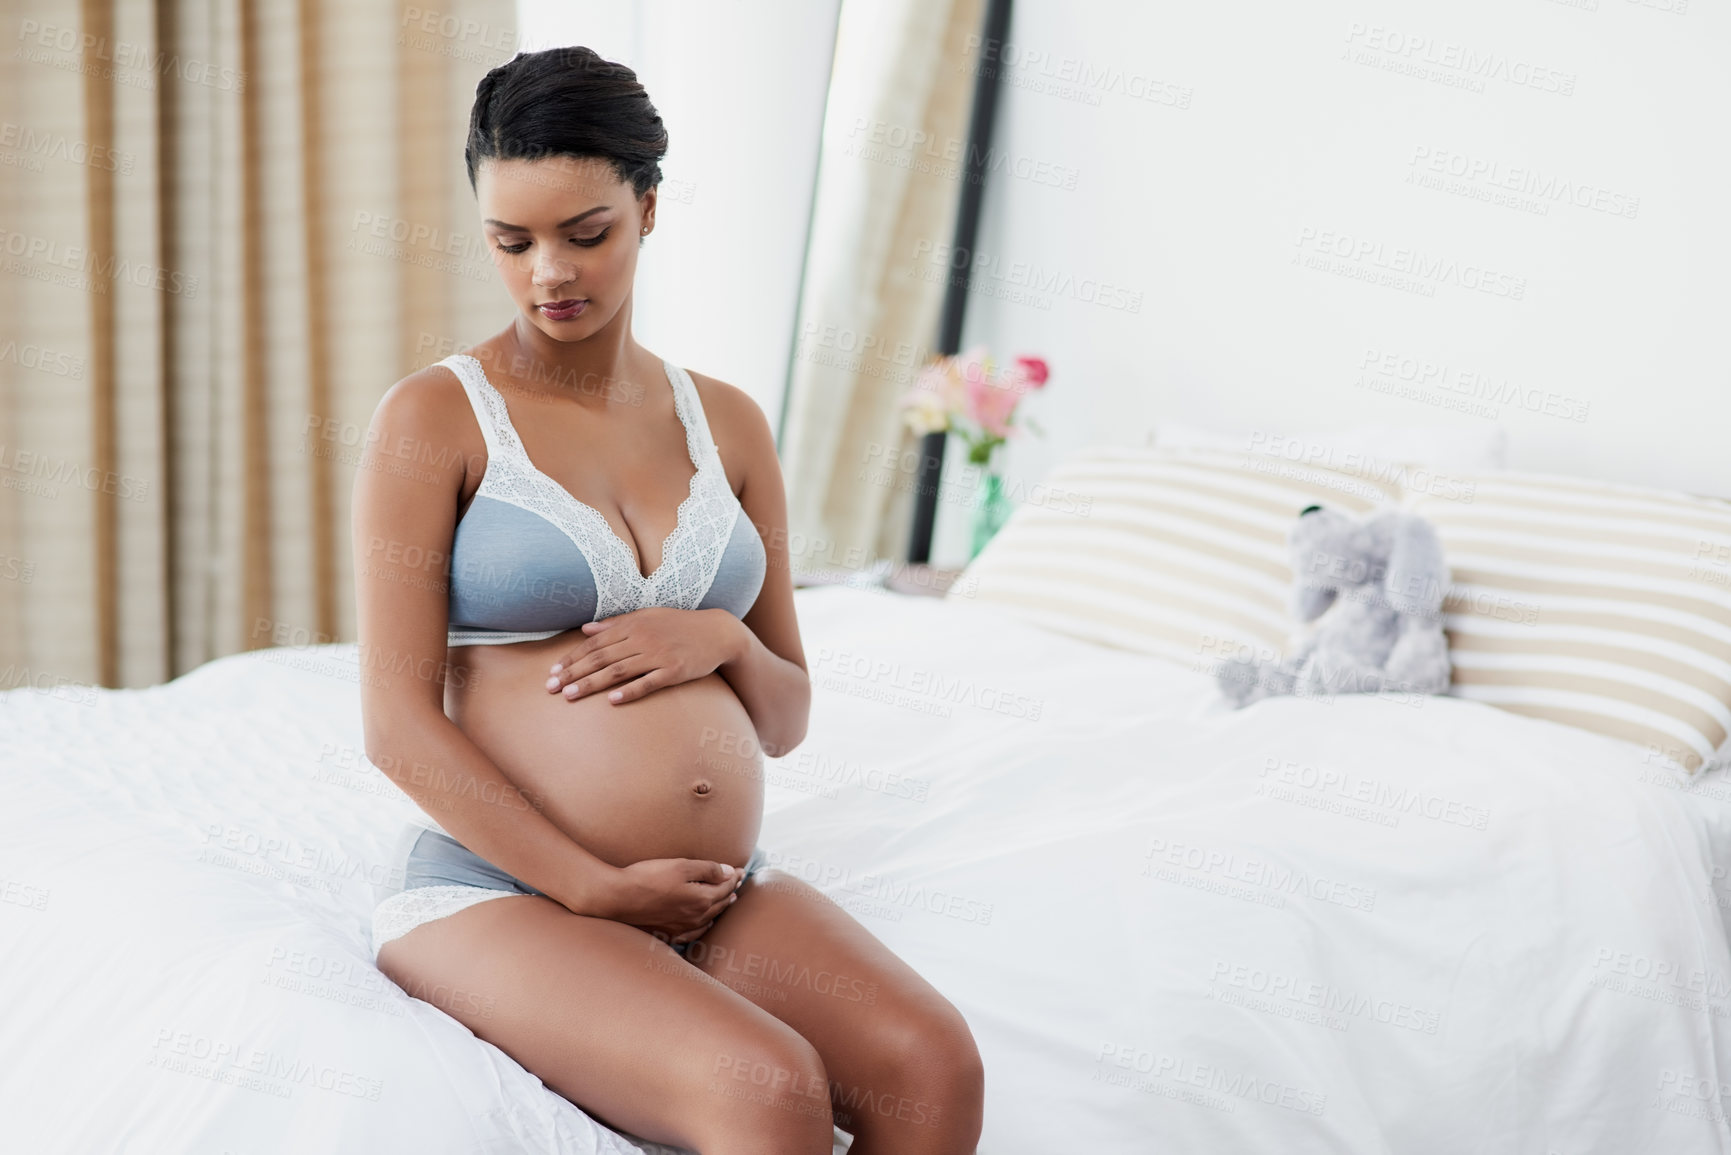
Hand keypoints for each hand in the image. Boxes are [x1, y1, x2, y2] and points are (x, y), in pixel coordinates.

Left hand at [546, 607, 742, 703]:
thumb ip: (615, 623)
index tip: (553, 672)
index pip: (595, 643)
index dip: (572, 658)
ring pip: (618, 671)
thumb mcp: (647, 616)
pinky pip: (648, 683)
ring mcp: (658, 655)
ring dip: (591, 684)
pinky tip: (612, 701)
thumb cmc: (679, 625)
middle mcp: (642, 638)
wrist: (718, 632)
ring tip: (570, 696)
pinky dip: (629, 691)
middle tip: (551, 688)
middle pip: (601, 658)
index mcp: (633, 624)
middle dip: (573, 673)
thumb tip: (585, 628)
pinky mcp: (674, 670)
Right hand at [594, 857, 745, 945]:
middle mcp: (696, 917)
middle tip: (737, 881)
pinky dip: (704, 926)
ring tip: (727, 899)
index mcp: (702, 900)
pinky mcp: (668, 933)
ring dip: (720, 907)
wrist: (618, 897)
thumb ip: (708, 869)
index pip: (726, 887)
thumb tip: (729, 873)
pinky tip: (705, 923)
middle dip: (730, 890)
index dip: (734, 877)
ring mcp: (682, 928)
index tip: (741, 870)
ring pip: (710, 918)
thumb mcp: (681, 866)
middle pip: (720, 903)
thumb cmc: (648, 877)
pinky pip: (694, 933)